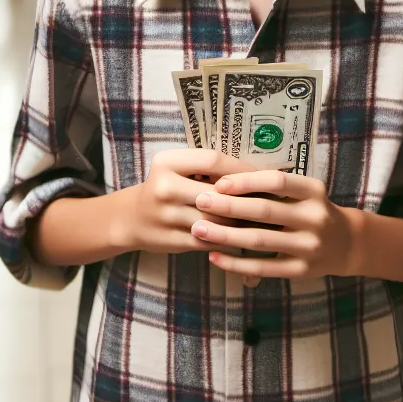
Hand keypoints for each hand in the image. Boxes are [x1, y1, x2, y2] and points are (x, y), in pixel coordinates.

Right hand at [118, 149, 257, 255]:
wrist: (131, 218)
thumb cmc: (165, 187)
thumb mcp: (176, 168)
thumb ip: (207, 168)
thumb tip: (255, 174)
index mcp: (167, 162)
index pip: (213, 160)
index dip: (242, 168)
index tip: (263, 175)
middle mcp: (164, 187)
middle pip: (218, 193)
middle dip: (247, 198)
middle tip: (271, 199)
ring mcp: (167, 216)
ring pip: (218, 220)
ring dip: (242, 221)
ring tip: (263, 219)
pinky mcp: (172, 241)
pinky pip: (211, 240)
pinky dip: (230, 238)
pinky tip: (244, 235)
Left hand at [190, 170, 362, 279]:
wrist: (346, 244)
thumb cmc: (311, 211)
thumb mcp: (303, 192)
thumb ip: (273, 187)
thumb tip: (222, 179)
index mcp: (313, 191)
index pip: (277, 181)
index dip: (246, 181)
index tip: (218, 182)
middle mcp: (315, 217)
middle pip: (265, 210)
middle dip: (228, 206)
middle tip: (199, 201)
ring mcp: (310, 245)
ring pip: (260, 240)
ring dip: (225, 235)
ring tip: (198, 229)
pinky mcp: (302, 270)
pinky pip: (264, 267)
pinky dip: (236, 263)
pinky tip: (214, 256)